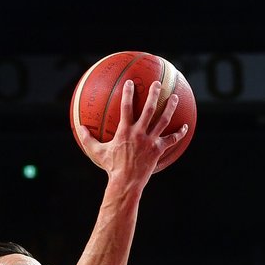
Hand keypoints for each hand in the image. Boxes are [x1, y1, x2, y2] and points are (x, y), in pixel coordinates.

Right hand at [74, 79, 188, 178]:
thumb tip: (79, 127)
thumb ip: (87, 138)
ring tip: (175, 97)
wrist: (126, 182)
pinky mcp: (158, 149)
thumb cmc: (111, 167)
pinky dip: (179, 133)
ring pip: (163, 120)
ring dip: (170, 108)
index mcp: (125, 131)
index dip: (128, 94)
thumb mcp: (97, 152)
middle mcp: (139, 133)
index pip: (126, 107)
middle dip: (154, 94)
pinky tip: (185, 127)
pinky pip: (171, 139)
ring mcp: (150, 141)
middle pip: (149, 109)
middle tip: (158, 84)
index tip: (131, 82)